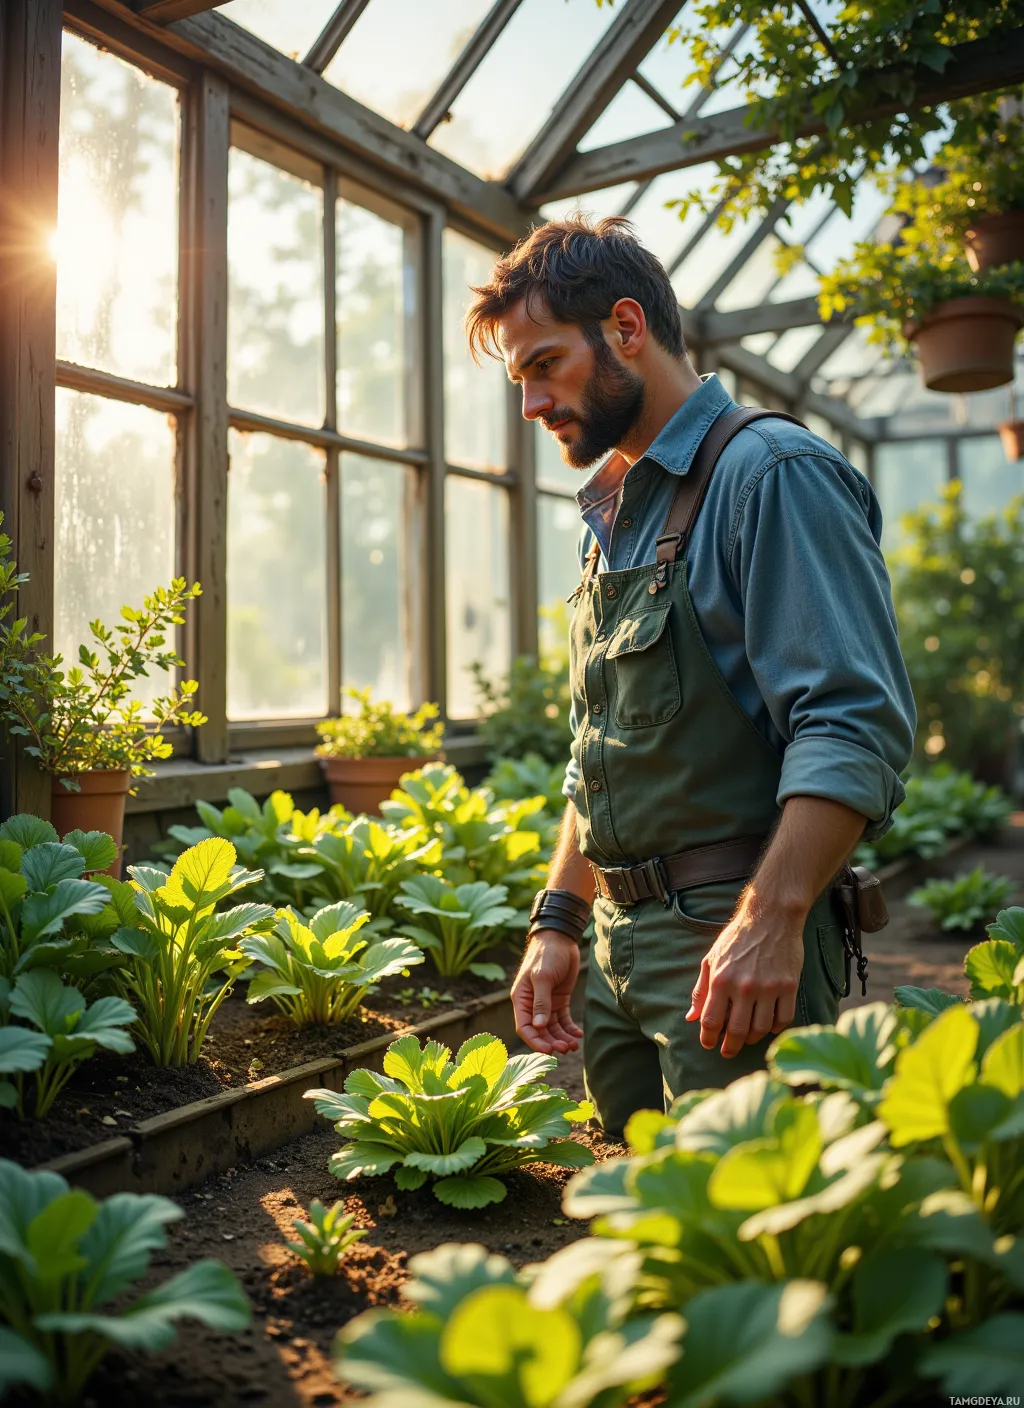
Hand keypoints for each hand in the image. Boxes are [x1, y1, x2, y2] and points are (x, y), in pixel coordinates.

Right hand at [511, 931, 582, 1054]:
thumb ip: (541, 1002)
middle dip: (551, 1042)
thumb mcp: (542, 977)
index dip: (535, 1041)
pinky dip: (569, 1029)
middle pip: (540, 1031)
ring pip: (552, 1028)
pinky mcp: (559, 999)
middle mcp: (532, 1004)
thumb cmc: (546, 955)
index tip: (549, 1051)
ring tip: (574, 1046)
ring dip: (561, 1038)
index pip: (524, 1027)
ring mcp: (546, 1003)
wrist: (561, 939)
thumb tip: (539, 1026)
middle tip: (566, 1049)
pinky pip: (563, 1019)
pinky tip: (578, 1034)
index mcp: (521, 999)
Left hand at [685, 896, 804, 1057]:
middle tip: (727, 1051)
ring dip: (751, 1039)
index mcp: (721, 980)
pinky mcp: (789, 986)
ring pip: (760, 1030)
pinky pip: (783, 1020)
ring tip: (746, 1039)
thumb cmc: (737, 938)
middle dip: (729, 1047)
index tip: (708, 1044)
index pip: (711, 1021)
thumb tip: (690, 1017)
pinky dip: (774, 1028)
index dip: (708, 1038)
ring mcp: (769, 988)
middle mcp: (744, 986)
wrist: (771, 916)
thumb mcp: (711, 959)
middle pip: (736, 1031)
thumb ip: (701, 989)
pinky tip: (767, 1026)